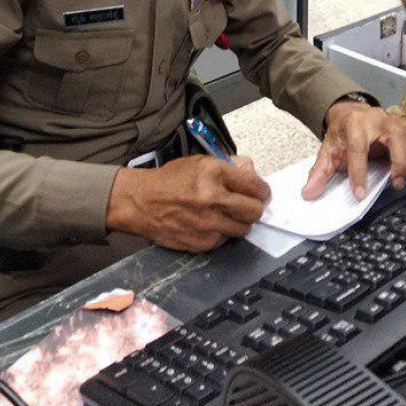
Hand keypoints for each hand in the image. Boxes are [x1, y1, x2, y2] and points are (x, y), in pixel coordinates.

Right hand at [107, 154, 269, 252]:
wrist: (141, 202)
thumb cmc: (171, 179)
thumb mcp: (199, 162)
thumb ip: (228, 166)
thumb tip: (252, 172)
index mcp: (214, 173)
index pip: (254, 185)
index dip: (263, 190)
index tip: (263, 193)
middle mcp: (213, 198)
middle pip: (255, 210)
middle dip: (256, 207)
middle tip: (251, 205)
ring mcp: (208, 223)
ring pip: (245, 228)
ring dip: (241, 222)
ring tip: (230, 214)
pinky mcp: (202, 242)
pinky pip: (226, 239)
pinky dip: (224, 232)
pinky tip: (212, 223)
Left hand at [302, 102, 405, 200]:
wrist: (351, 113)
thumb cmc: (342, 134)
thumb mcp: (328, 151)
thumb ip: (320, 172)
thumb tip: (308, 193)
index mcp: (354, 125)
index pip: (358, 149)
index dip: (359, 173)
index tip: (360, 194)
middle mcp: (378, 119)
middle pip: (397, 138)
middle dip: (399, 164)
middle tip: (395, 183)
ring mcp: (395, 120)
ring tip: (403, 171)